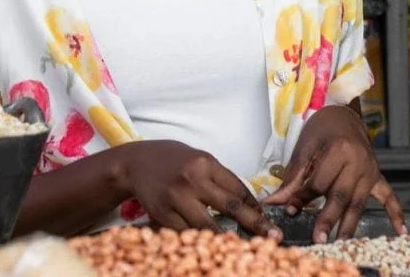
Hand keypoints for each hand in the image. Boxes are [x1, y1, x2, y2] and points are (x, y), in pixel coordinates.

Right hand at [116, 140, 279, 238]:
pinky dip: (200, 242)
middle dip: (256, 224)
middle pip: (231, 207)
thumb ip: (218, 179)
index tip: (268, 220)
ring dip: (228, 240)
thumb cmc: (172, 160)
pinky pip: (187, 234)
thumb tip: (246, 203)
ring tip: (244, 250)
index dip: (256, 207)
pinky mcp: (162, 214)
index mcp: (205, 163)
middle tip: (274, 238)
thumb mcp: (198, 160)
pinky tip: (210, 248)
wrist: (135, 162)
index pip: (238, 188)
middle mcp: (193, 180)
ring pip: (209, 226)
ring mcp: (176, 198)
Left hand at [264, 105, 403, 243]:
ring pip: (359, 202)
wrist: (342, 114)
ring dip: (350, 224)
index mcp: (338, 150)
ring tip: (341, 243)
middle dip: (328, 219)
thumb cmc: (321, 128)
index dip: (303, 197)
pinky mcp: (377, 176)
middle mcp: (358, 161)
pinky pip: (389, 196)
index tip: (289, 210)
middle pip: (341, 195)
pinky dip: (396, 213)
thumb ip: (292, 178)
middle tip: (318, 238)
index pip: (319, 182)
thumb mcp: (304, 148)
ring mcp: (370, 170)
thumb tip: (274, 202)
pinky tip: (400, 230)